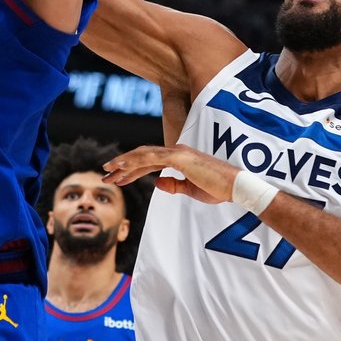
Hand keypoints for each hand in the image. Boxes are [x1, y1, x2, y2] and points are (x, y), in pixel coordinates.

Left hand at [104, 143, 237, 204]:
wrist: (235, 187)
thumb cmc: (218, 188)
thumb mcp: (191, 189)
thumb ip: (174, 185)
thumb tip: (157, 183)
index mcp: (179, 157)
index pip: (150, 161)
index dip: (132, 168)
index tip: (118, 177)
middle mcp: (176, 151)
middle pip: (143, 155)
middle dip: (122, 164)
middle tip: (105, 172)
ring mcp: (178, 152)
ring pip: (144, 154)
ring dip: (124, 162)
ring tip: (108, 169)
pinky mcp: (180, 158)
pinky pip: (153, 158)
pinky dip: (136, 161)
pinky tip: (123, 168)